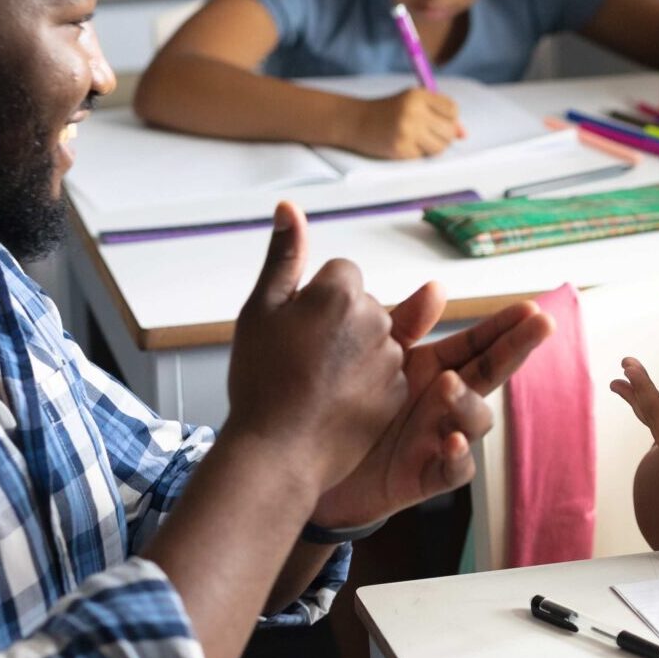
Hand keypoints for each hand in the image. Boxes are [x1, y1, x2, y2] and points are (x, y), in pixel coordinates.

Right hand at [227, 203, 406, 491]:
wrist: (277, 450)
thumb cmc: (261, 380)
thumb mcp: (260, 310)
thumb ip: (283, 255)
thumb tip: (288, 207)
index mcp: (341, 291)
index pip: (340, 274)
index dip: (313, 299)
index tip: (294, 328)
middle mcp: (375, 319)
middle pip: (361, 304)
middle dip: (338, 323)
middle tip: (301, 358)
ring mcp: (390, 358)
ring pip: (376, 338)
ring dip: (354, 353)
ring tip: (315, 382)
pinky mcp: (398, 393)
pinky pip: (385, 373)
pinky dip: (367, 383)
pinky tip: (335, 401)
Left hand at [313, 287, 557, 527]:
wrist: (309, 462)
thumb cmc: (345, 404)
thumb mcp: (374, 358)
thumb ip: (404, 324)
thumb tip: (438, 288)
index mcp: (434, 368)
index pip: (478, 343)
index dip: (505, 326)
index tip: (530, 308)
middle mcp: (445, 402)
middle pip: (490, 373)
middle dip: (516, 348)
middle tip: (541, 324)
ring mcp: (440, 438)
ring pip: (475, 420)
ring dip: (467, 401)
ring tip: (447, 383)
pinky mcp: (426, 475)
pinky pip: (454, 469)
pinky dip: (457, 457)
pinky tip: (450, 441)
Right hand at [348, 87, 464, 158]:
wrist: (356, 121)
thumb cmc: (389, 111)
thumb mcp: (413, 103)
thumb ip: (440, 114)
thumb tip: (463, 135)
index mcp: (418, 95)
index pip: (453, 110)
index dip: (450, 118)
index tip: (438, 120)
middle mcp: (413, 111)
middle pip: (449, 131)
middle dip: (443, 136)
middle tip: (428, 134)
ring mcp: (407, 131)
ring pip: (439, 147)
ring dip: (432, 148)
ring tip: (418, 140)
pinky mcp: (400, 148)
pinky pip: (423, 157)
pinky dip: (417, 154)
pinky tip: (404, 145)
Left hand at [611, 356, 658, 498]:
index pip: (657, 413)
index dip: (643, 387)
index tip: (629, 365)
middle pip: (650, 418)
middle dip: (636, 391)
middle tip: (623, 366)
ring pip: (654, 424)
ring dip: (640, 402)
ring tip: (622, 384)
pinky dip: (652, 412)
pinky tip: (648, 402)